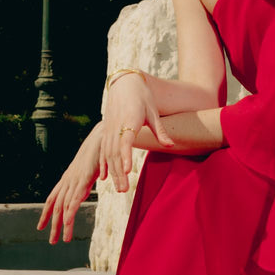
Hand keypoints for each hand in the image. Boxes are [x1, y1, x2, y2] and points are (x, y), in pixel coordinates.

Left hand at [37, 122, 102, 244]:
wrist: (101, 136)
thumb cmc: (96, 151)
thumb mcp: (87, 169)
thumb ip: (83, 181)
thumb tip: (82, 190)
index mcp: (67, 179)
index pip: (52, 199)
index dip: (45, 213)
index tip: (40, 227)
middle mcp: (67, 180)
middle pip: (55, 206)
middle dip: (52, 224)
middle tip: (51, 241)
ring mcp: (74, 180)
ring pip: (63, 206)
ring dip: (61, 224)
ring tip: (61, 240)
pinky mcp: (83, 179)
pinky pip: (74, 198)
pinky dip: (69, 211)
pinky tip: (67, 223)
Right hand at [100, 72, 173, 191]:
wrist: (125, 84)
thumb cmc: (142, 97)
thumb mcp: (153, 112)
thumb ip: (160, 131)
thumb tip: (171, 145)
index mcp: (129, 120)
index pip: (126, 141)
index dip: (125, 156)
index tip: (126, 170)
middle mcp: (116, 126)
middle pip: (115, 152)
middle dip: (119, 172)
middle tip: (124, 190)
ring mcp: (108, 129)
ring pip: (108, 154)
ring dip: (112, 172)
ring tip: (119, 188)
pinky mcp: (105, 131)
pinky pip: (102, 150)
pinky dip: (103, 164)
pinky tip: (104, 177)